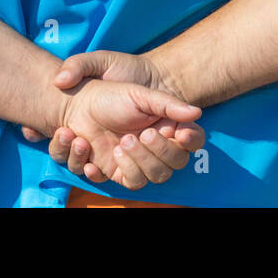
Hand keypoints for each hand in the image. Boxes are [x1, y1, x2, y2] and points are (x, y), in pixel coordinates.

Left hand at [50, 77, 201, 190]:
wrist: (80, 105)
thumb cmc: (113, 95)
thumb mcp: (141, 95)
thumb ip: (169, 104)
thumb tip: (197, 113)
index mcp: (168, 126)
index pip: (193, 141)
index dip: (192, 140)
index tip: (182, 134)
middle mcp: (157, 147)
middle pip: (175, 164)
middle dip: (157, 151)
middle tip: (134, 135)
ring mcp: (139, 161)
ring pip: (152, 177)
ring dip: (136, 162)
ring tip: (117, 144)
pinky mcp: (117, 172)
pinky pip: (127, 182)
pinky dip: (113, 171)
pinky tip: (102, 154)